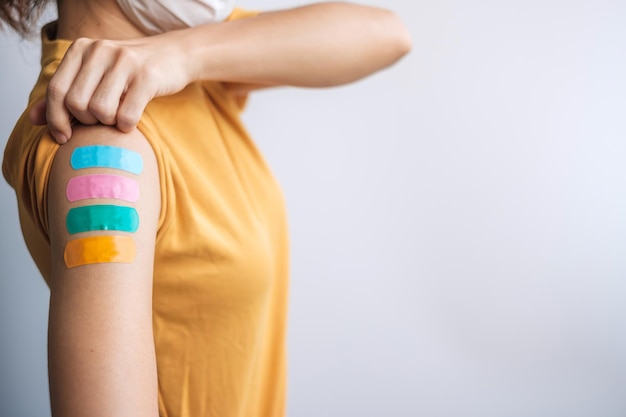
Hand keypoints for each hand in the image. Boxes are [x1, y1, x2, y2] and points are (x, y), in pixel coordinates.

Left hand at [31, 33, 191, 143]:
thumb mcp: (94, 76)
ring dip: (108, 123)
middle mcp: (100, 51)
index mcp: (82, 49)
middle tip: (100, 121)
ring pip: (100, 110)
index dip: (56, 119)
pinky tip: (131, 122)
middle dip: (86, 121)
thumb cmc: (131, 71)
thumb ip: (65, 94)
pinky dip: (126, 126)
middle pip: (76, 103)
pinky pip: (126, 115)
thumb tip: (34, 119)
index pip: (57, 90)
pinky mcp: (148, 77)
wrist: (174, 56)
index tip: (64, 137)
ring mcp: (125, 62)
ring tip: (116, 118)